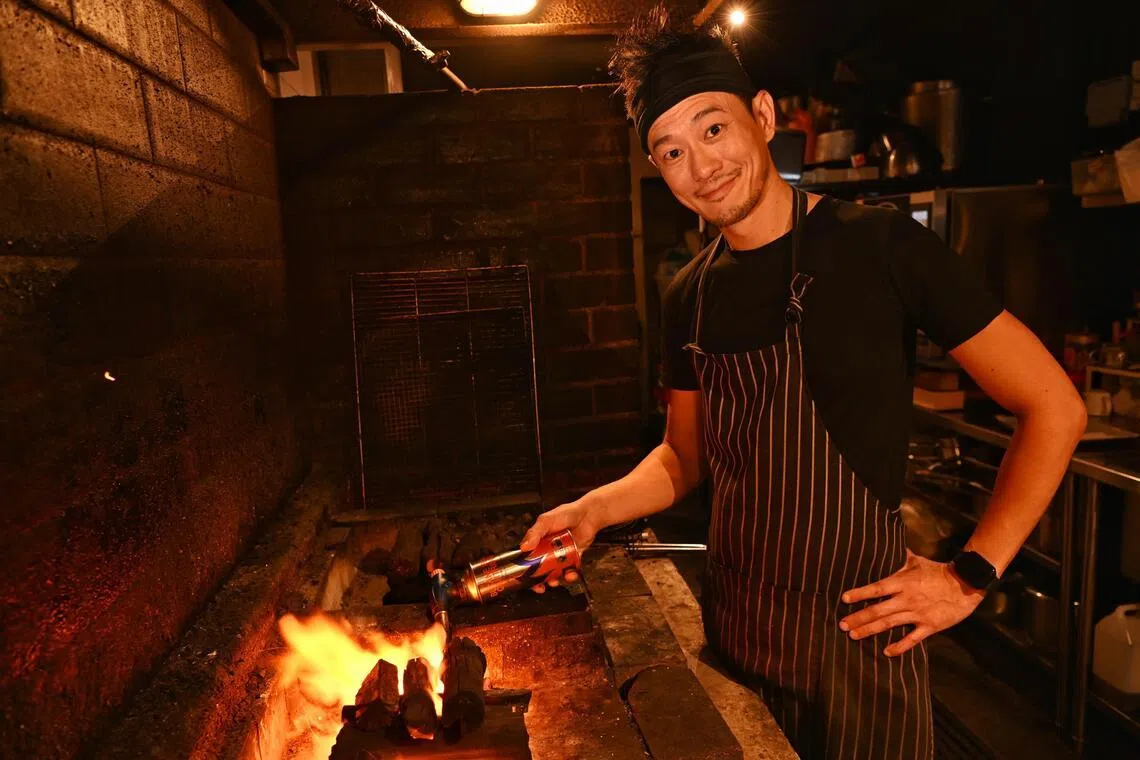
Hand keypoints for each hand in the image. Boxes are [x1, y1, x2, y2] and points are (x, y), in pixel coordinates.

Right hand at [519, 498, 598, 592]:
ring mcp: (561, 555)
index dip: (525, 570)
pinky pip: (570, 570)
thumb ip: (534, 533)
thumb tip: (523, 547)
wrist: (589, 515)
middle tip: (540, 587)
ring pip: (555, 573)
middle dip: (539, 581)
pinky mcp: (573, 558)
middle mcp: (548, 549)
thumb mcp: (546, 521)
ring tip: (556, 580)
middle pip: (540, 569)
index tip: (524, 580)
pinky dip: (570, 575)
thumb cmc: (566, 513)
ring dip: (555, 579)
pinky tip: (570, 573)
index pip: (528, 558)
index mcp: (538, 541)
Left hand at [839, 550, 984, 656]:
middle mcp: (907, 599)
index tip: (844, 599)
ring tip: (853, 635)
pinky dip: (899, 647)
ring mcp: (917, 614)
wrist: (965, 584)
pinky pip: (912, 639)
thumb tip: (887, 543)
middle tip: (842, 625)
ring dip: (870, 630)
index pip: (876, 589)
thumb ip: (900, 557)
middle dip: (858, 618)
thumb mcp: (917, 561)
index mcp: (902, 583)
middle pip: (878, 610)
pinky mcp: (929, 626)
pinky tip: (886, 652)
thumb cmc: (939, 571)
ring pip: (889, 624)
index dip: (860, 594)